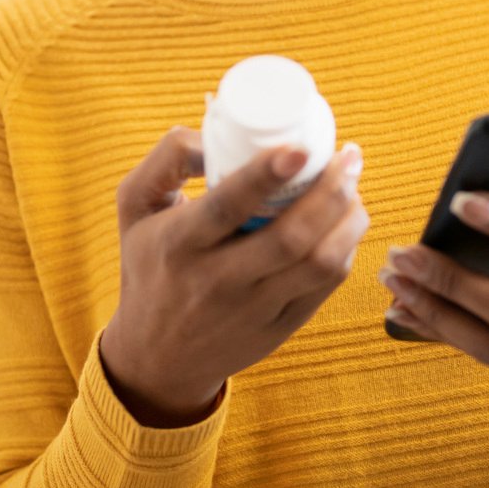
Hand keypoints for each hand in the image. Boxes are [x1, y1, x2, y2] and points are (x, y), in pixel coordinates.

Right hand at [101, 127, 368, 426]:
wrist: (157, 357)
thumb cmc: (150, 264)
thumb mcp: (134, 206)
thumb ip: (169, 157)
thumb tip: (221, 130)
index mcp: (179, 243)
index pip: (227, 206)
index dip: (267, 175)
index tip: (302, 148)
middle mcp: (217, 280)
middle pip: (290, 237)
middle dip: (331, 192)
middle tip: (349, 156)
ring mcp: (253, 310)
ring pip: (320, 264)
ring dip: (349, 220)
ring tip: (353, 188)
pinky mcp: (280, 329)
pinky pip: (326, 287)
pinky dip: (345, 249)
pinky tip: (346, 223)